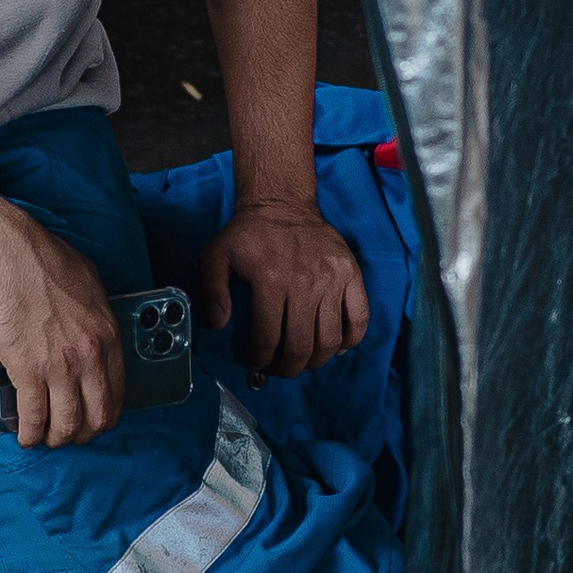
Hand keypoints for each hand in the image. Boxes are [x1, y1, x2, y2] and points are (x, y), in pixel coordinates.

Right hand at [0, 215, 123, 446]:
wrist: (7, 255)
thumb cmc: (43, 260)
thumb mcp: (89, 282)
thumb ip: (96, 313)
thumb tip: (94, 327)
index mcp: (108, 336)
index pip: (117, 393)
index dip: (103, 415)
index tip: (91, 418)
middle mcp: (90, 356)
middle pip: (96, 416)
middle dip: (83, 433)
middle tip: (69, 434)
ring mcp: (61, 367)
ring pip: (67, 423)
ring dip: (55, 438)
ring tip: (44, 438)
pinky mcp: (28, 371)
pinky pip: (34, 416)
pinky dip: (29, 433)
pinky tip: (24, 436)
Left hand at [197, 199, 367, 376]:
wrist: (283, 203)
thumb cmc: (249, 234)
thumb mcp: (217, 255)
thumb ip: (212, 290)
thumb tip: (218, 324)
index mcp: (272, 279)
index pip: (268, 337)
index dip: (261, 359)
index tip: (258, 363)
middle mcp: (306, 282)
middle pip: (301, 345)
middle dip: (289, 368)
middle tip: (281, 369)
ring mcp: (333, 279)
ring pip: (330, 338)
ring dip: (317, 360)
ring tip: (304, 362)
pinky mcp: (352, 274)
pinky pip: (360, 317)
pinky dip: (350, 341)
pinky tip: (335, 348)